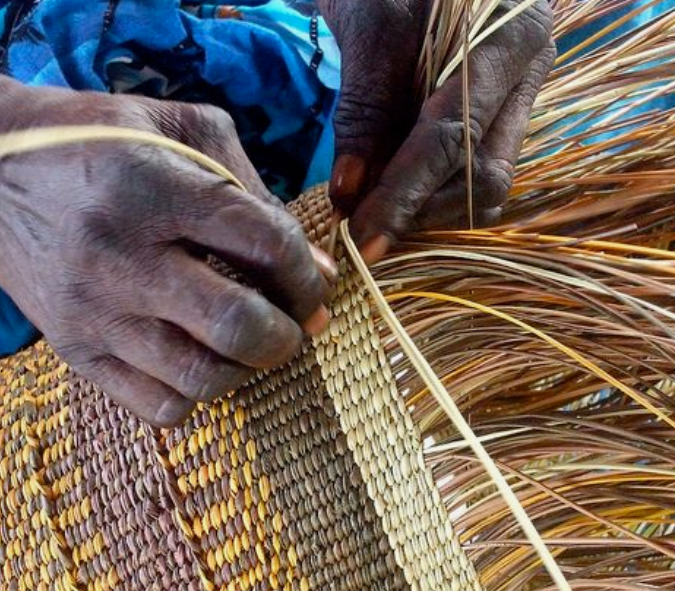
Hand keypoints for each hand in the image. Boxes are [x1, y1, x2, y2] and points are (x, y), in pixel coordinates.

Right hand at [0, 77, 333, 426]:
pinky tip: (199, 360)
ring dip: (248, 369)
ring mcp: (94, 312)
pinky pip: (157, 406)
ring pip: (200, 377)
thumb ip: (256, 190)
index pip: (264, 243)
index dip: (307, 273)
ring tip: (250, 344)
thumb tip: (316, 269)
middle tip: (294, 326)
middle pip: (235, 324)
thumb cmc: (101, 141)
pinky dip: (197, 394)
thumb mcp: (182, 128)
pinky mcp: (75, 351)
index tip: (314, 284)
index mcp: (156, 188)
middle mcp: (123, 257)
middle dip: (288, 335)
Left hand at [318, 0, 555, 260]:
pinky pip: (473, 177)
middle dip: (421, 210)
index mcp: (511, 38)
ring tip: (375, 206)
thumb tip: (349, 194)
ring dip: (427, 211)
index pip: (456, 137)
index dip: (405, 194)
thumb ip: (366, 108)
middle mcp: (526, 77)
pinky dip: (432, 197)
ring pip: (485, 188)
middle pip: (485, 177)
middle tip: (361, 224)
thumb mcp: (372, 25)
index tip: (364, 237)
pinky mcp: (496, 119)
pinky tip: (396, 194)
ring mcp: (516, 100)